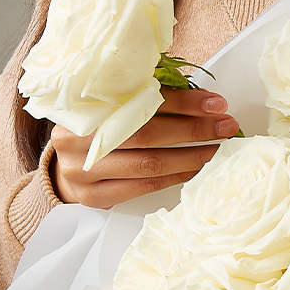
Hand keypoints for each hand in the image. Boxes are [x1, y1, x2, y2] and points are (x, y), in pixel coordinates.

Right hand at [50, 88, 238, 207]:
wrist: (64, 164)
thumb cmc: (97, 128)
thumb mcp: (112, 103)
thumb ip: (145, 95)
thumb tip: (201, 97)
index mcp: (83, 104)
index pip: (140, 100)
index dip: (183, 102)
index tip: (214, 103)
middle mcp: (78, 136)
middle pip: (147, 134)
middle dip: (193, 130)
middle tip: (225, 126)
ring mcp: (83, 169)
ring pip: (148, 164)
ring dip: (190, 156)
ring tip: (216, 149)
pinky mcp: (93, 195)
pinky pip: (143, 186)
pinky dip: (175, 176)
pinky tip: (194, 168)